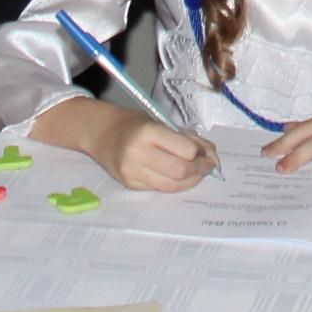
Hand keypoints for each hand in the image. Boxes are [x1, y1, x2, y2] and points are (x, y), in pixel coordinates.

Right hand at [28, 95, 213, 189]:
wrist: (100, 132)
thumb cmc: (133, 123)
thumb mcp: (160, 122)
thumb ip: (185, 138)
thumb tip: (211, 155)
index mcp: (148, 132)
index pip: (185, 151)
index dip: (202, 154)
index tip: (209, 153)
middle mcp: (138, 154)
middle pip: (180, 171)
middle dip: (199, 170)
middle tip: (207, 166)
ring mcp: (132, 172)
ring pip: (171, 185)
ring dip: (190, 181)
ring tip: (196, 172)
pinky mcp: (130, 184)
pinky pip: (159, 188)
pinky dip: (174, 184)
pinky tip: (179, 176)